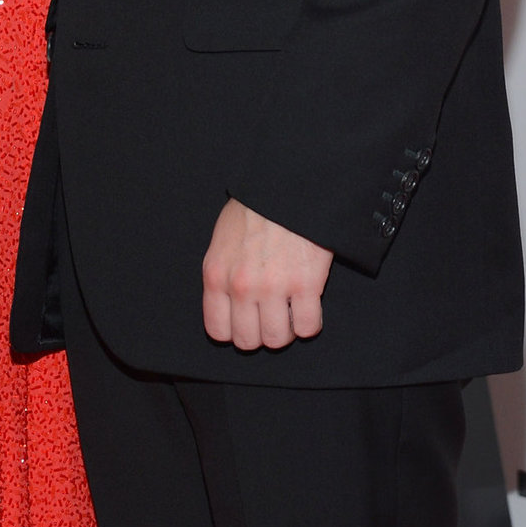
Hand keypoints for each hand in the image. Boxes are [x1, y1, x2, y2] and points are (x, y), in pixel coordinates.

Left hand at [202, 199, 332, 350]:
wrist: (286, 185)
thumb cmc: (254, 209)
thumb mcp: (222, 239)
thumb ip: (222, 274)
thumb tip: (227, 304)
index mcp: (216, 274)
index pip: (218, 330)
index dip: (234, 331)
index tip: (246, 322)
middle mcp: (241, 286)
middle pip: (249, 341)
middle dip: (260, 332)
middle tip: (270, 315)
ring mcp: (274, 287)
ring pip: (278, 339)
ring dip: (285, 329)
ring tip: (289, 310)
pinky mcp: (306, 284)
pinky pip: (308, 327)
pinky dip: (309, 322)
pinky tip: (307, 304)